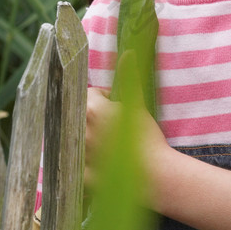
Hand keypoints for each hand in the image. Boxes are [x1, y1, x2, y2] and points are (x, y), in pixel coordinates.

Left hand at [85, 51, 172, 205]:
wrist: (155, 175)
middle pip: (80, 117)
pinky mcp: (80, 177)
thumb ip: (129, 77)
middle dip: (92, 119)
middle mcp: (80, 131)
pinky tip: (101, 166)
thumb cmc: (147, 137)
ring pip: (75, 140)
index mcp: (92, 110)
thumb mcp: (137, 104)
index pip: (90, 96)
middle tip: (111, 129)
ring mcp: (78, 155)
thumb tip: (129, 52)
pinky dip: (84, 165)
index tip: (117, 109)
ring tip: (107, 147)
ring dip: (86, 139)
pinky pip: (75, 167)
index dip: (105, 100)